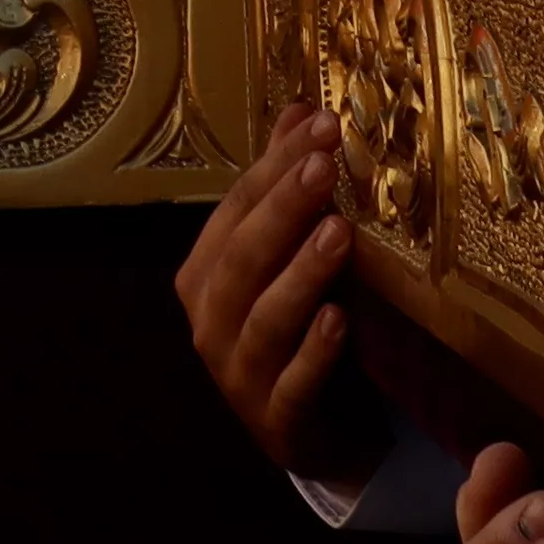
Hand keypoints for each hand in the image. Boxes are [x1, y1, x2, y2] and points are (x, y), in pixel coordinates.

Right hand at [173, 105, 381, 478]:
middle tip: (324, 166)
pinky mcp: (276, 420)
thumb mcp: (288, 258)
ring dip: (300, 274)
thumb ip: (284, 190)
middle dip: (282, 208)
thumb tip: (300, 111)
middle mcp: (209, 320)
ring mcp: (238, 374)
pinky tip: (338, 321)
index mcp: (204, 275)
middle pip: (241, 258)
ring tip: (338, 233)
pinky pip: (291, 384)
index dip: (274, 166)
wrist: (313, 432)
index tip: (321, 125)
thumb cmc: (297, 331)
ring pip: (263, 318)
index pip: (234, 210)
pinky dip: (313, 353)